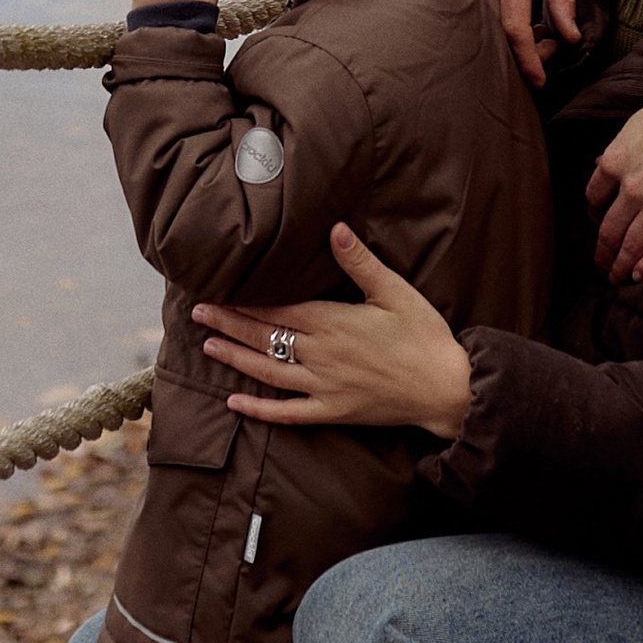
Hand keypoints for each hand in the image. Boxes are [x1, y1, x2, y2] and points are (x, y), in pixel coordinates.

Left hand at [195, 225, 472, 439]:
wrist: (446, 389)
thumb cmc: (423, 335)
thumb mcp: (395, 291)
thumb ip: (360, 261)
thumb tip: (334, 228)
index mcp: (332, 323)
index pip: (277, 309)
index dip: (244, 300)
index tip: (217, 289)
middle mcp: (320, 356)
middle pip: (264, 338)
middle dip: (228, 324)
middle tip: (197, 314)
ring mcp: (323, 388)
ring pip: (268, 373)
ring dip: (235, 359)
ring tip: (207, 346)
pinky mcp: (333, 413)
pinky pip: (287, 414)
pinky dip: (258, 410)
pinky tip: (234, 404)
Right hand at [466, 0, 576, 85]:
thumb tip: (570, 37)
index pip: (514, 27)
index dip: (527, 59)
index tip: (540, 80)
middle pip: (496, 33)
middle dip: (524, 53)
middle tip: (552, 47)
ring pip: (485, 26)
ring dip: (512, 41)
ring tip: (541, 33)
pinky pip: (476, 12)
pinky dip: (499, 26)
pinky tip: (521, 21)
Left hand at [585, 18, 642, 278]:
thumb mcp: (633, 127)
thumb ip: (617, 152)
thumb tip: (602, 166)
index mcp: (613, 162)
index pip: (593, 199)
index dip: (594, 216)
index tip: (598, 224)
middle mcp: (630, 187)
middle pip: (607, 229)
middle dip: (602, 251)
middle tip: (600, 265)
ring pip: (630, 244)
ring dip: (620, 264)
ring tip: (615, 276)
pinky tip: (638, 275)